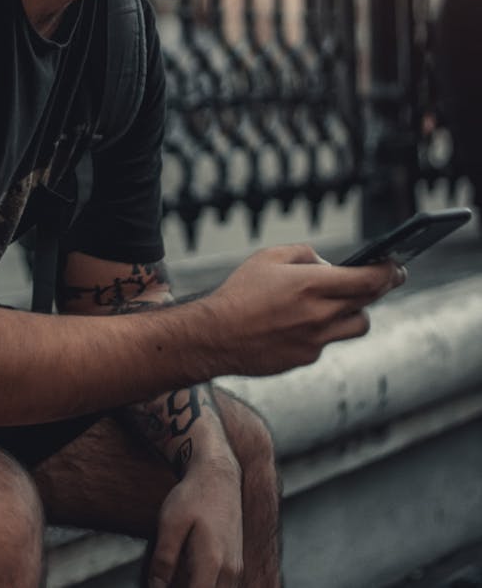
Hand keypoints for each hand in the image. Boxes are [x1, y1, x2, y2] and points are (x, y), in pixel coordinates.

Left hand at [148, 455, 243, 587]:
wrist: (219, 475)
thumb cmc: (195, 495)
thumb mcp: (170, 522)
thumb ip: (164, 559)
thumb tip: (156, 587)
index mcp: (212, 562)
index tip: (163, 586)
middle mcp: (230, 571)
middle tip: (168, 579)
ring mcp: (235, 568)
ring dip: (196, 587)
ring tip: (177, 574)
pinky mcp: (235, 564)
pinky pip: (221, 586)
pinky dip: (204, 584)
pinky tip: (187, 571)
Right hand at [204, 243, 404, 376]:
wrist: (215, 336)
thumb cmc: (240, 292)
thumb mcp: (269, 257)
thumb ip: (305, 254)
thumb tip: (329, 264)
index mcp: (312, 285)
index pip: (369, 280)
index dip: (388, 272)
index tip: (396, 265)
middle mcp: (320, 314)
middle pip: (369, 302)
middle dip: (382, 286)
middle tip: (388, 276)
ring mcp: (316, 340)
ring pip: (357, 326)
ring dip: (357, 311)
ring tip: (346, 300)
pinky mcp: (307, 357)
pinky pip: (330, 340)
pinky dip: (327, 328)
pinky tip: (307, 320)